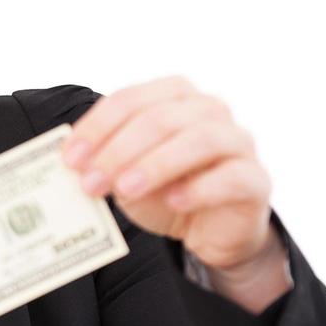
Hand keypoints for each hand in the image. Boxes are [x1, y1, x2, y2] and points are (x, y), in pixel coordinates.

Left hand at [61, 75, 279, 273]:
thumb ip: (103, 162)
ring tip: (125, 189)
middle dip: (119, 149)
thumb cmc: (163, 190)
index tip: (70, 159)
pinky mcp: (255, 179)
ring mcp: (238, 142)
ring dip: (156, 164)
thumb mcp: (125, 174)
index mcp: (173, 96)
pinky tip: (173, 201)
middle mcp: (209, 110)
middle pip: (162, 117)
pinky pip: (231, 176)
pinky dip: (199, 188)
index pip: (130, 99)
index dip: (97, 128)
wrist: (209, 229)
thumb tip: (74, 163)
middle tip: (90, 181)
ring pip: (200, 139)